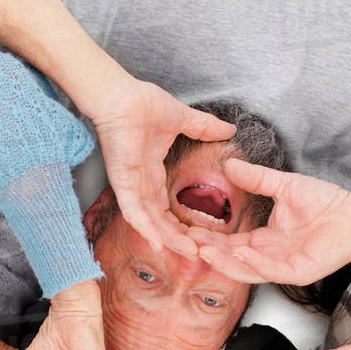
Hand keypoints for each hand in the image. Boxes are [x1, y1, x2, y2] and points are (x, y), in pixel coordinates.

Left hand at [89, 76, 236, 256]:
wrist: (121, 94)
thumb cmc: (143, 104)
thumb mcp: (183, 120)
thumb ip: (205, 128)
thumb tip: (229, 129)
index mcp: (153, 176)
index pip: (168, 210)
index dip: (184, 225)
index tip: (203, 236)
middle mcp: (142, 186)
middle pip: (161, 223)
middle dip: (180, 240)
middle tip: (200, 255)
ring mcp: (131, 187)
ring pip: (150, 224)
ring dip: (168, 240)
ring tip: (189, 253)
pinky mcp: (122, 184)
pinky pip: (133, 213)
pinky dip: (145, 229)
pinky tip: (159, 244)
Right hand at [188, 159, 350, 286]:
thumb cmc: (326, 203)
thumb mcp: (283, 186)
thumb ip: (257, 179)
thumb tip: (230, 166)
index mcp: (264, 241)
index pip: (229, 243)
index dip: (209, 237)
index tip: (187, 227)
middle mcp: (270, 258)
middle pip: (232, 260)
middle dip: (209, 252)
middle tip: (186, 242)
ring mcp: (283, 268)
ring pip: (247, 270)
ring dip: (225, 262)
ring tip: (204, 250)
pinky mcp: (298, 272)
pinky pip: (272, 270)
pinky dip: (255, 262)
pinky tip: (240, 252)